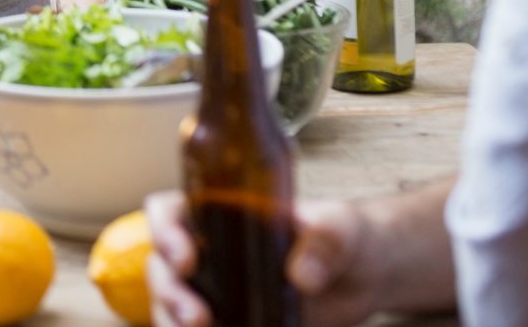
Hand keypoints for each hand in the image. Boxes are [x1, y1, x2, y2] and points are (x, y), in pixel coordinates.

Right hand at [146, 190, 380, 326]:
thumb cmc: (347, 235)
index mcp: (221, 212)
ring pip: (169, 304)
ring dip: (173, 321)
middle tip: (197, 318)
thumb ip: (325, 241)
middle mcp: (209, 249)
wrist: (366, 278)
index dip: (163, 231)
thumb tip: (301, 278)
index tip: (187, 258)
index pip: (167, 211)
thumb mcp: (341, 226)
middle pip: (161, 266)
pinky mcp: (233, 321)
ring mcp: (217, 290)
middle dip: (170, 292)